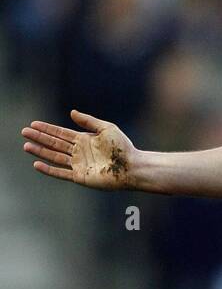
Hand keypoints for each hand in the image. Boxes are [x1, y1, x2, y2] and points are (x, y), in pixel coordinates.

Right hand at [22, 110, 137, 188]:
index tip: (33, 124)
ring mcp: (78, 165)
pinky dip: (49, 169)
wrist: (131, 166)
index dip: (47, 129)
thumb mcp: (105, 128)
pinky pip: (61, 172)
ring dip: (40, 151)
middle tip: (24, 132)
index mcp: (84, 140)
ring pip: (54, 157)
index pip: (60, 133)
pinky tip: (37, 164)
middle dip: (39, 138)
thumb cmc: (122, 147)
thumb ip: (88, 121)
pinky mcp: (80, 177)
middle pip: (54, 143)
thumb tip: (71, 112)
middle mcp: (79, 152)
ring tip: (26, 146)